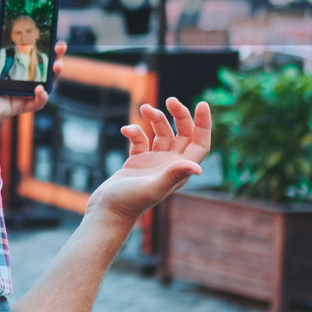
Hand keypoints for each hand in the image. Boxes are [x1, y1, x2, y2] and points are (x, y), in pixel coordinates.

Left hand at [0, 16, 67, 122]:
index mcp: (9, 64)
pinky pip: (37, 103)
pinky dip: (42, 97)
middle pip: (42, 68)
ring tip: (57, 66)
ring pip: (45, 84)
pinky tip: (39, 88)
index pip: (31, 53)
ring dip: (54, 76)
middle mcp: (17, 78)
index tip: (53, 37)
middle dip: (55, 57)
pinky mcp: (20, 106)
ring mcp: (20, 92)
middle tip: (60, 48)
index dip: (44, 46)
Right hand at [85, 98, 211, 228]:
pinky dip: (135, 131)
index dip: (204, 124)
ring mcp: (154, 163)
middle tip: (171, 100)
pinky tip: (126, 130)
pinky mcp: (137, 162)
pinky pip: (141, 140)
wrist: (107, 211)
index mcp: (179, 170)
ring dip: (155, 119)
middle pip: (183, 134)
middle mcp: (170, 165)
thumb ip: (173, 175)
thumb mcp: (153, 187)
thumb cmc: (130, 203)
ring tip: (144, 107)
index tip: (201, 104)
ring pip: (161, 133)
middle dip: (179, 115)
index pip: (200, 143)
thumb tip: (197, 168)